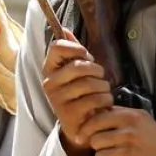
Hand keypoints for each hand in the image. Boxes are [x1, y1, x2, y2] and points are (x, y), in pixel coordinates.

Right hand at [42, 38, 113, 155]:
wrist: (79, 127)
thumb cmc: (79, 93)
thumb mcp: (74, 72)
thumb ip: (71, 51)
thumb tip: (64, 29)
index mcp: (49, 69)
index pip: (57, 47)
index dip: (76, 48)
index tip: (86, 56)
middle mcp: (49, 83)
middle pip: (79, 65)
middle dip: (97, 70)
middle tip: (100, 77)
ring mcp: (58, 99)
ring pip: (90, 83)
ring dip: (104, 87)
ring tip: (103, 91)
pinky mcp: (70, 114)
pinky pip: (95, 99)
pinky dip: (106, 100)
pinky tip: (104, 103)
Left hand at [81, 105, 155, 155]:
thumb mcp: (142, 121)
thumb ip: (120, 115)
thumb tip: (94, 114)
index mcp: (131, 117)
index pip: (97, 118)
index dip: (87, 128)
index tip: (83, 135)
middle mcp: (128, 132)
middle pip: (95, 139)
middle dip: (99, 146)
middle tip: (110, 148)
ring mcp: (128, 151)